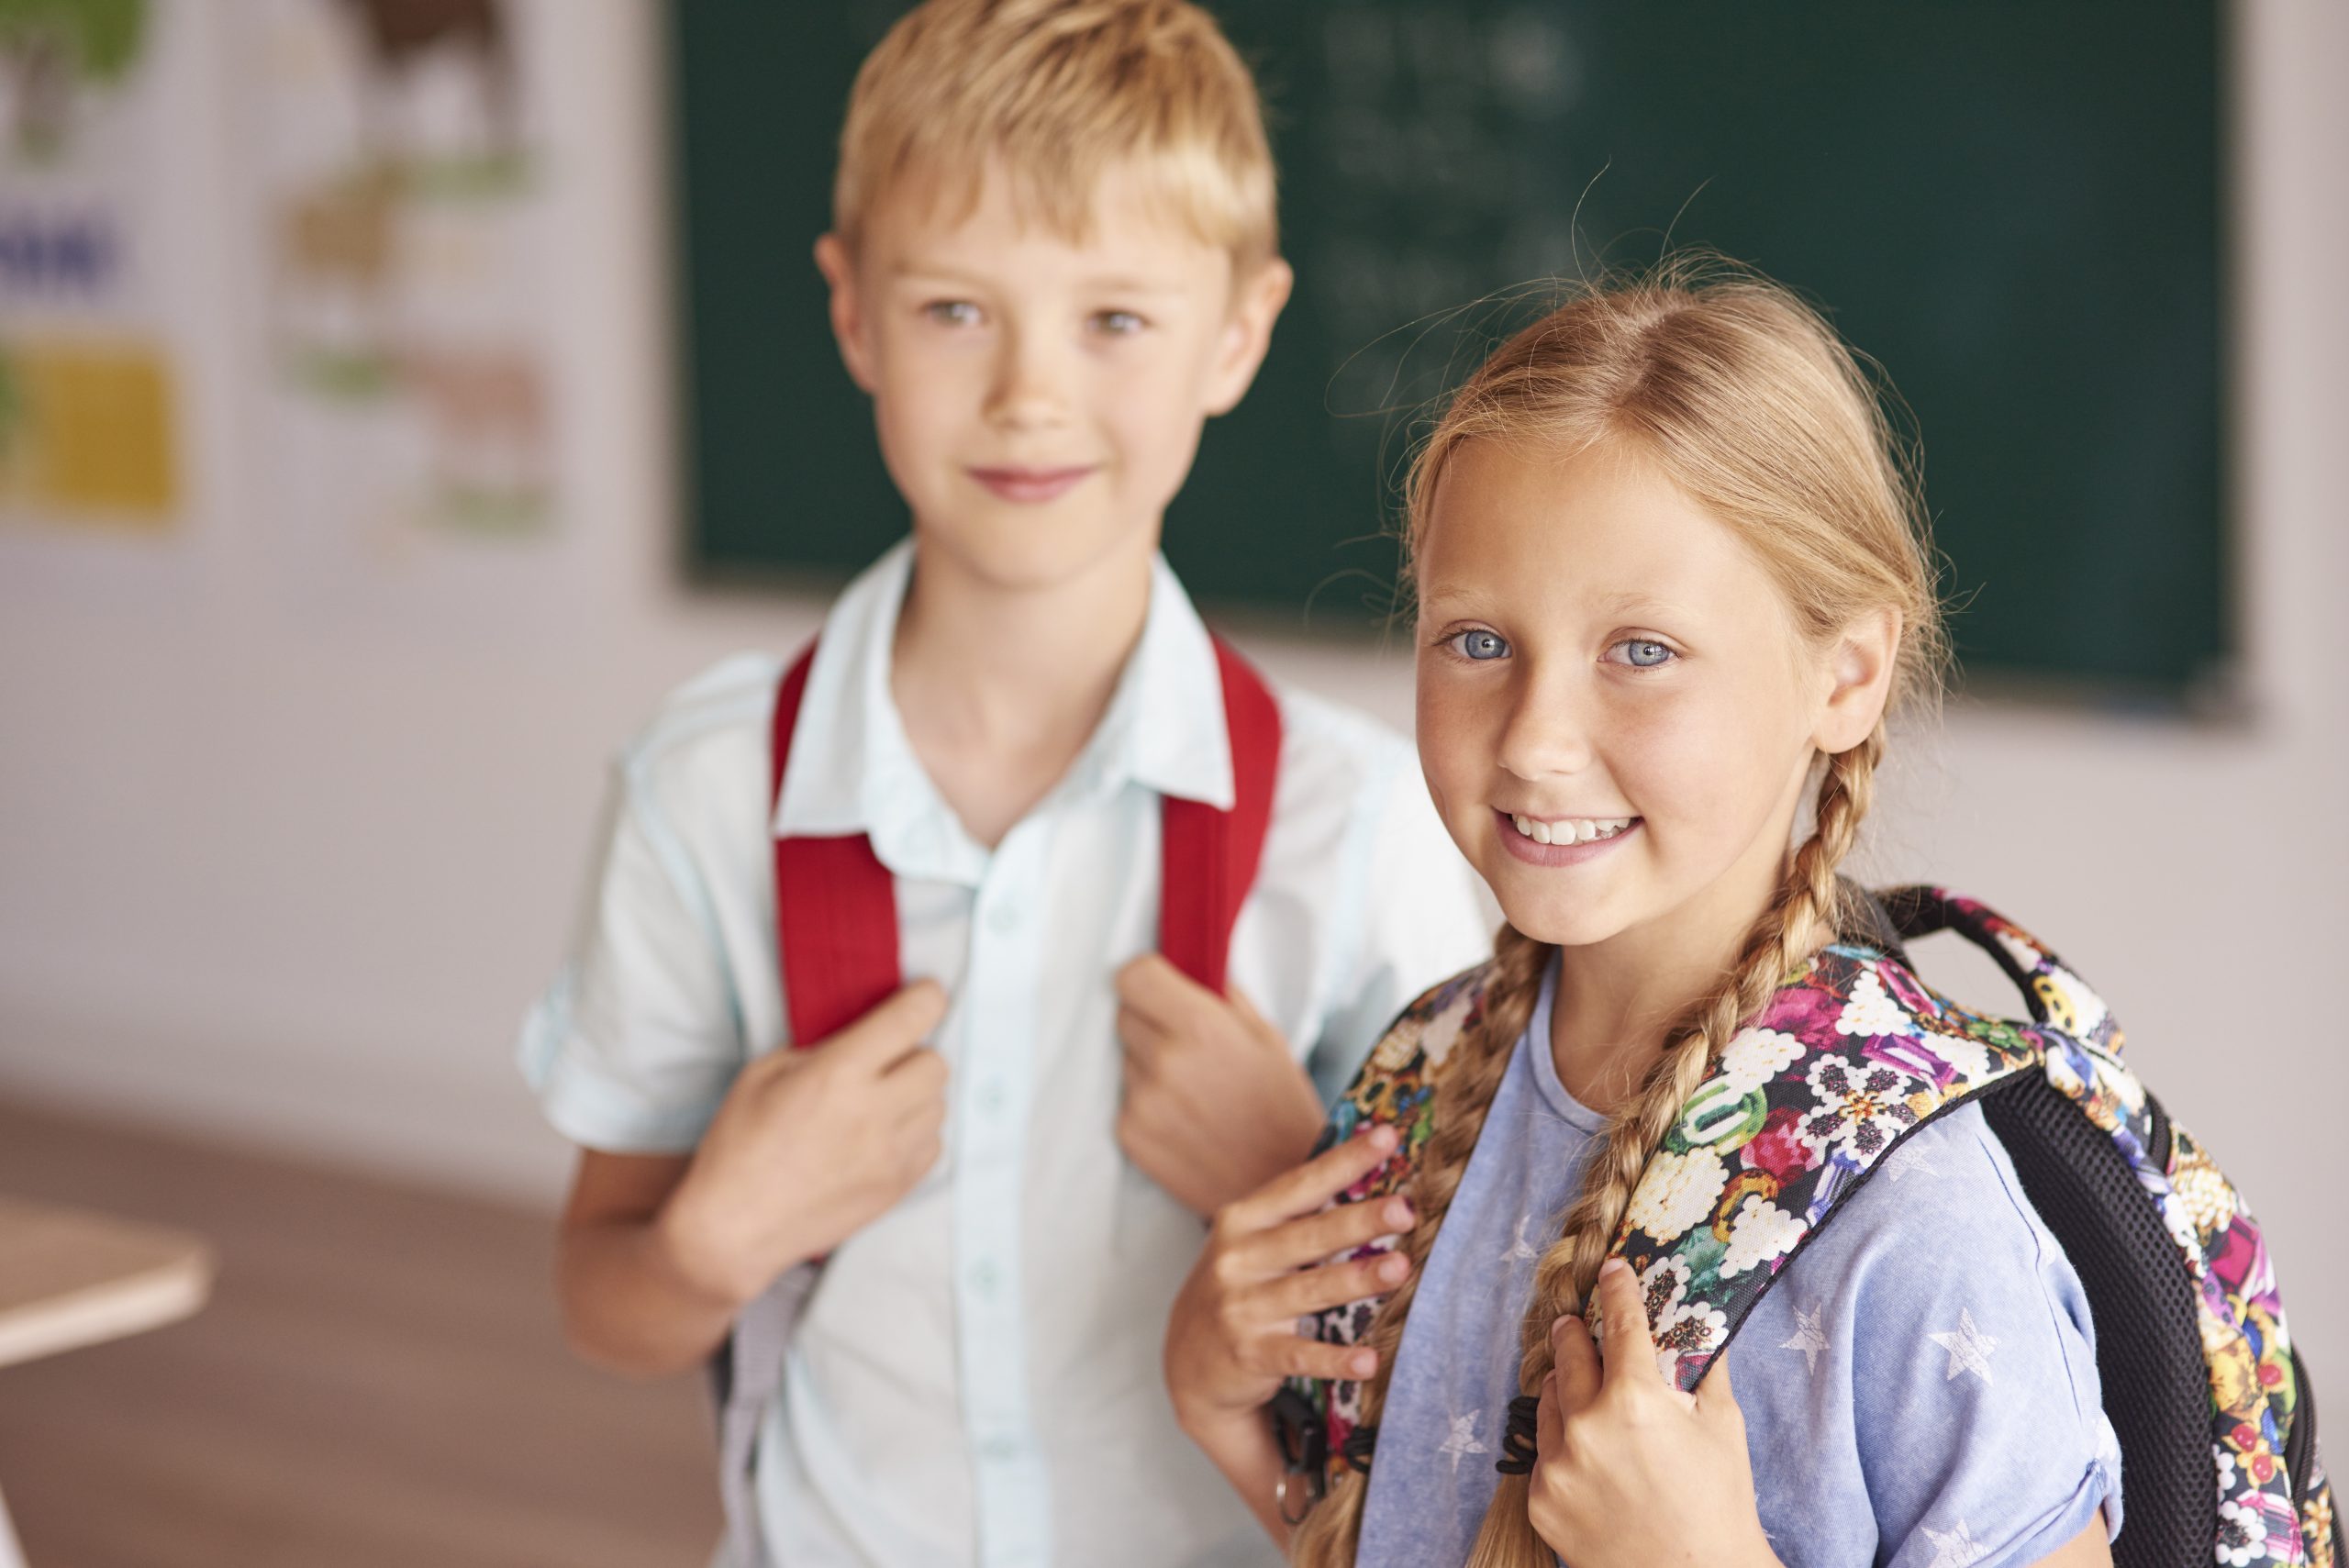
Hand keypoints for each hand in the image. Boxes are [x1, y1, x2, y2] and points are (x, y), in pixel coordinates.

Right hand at [657, 980, 949, 1306]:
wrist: (734, 1228)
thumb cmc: (738, 1147)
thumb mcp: (763, 1075)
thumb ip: (818, 1048)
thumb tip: (861, 1035)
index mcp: (838, 1074)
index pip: (912, 1019)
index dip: (927, 999)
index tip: (925, 996)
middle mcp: (875, 1112)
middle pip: (936, 1063)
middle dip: (914, 1054)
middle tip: (885, 1063)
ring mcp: (891, 1155)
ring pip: (939, 1105)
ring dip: (916, 1096)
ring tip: (878, 1104)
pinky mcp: (897, 1188)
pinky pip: (933, 1145)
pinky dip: (916, 1135)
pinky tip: (881, 1138)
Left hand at [1116, 955, 1326, 1215]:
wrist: (1283, 1188)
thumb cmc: (1283, 1109)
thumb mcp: (1268, 1038)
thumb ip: (1222, 996)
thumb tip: (1189, 965)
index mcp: (1200, 1027)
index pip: (1133, 976)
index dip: (1148, 978)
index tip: (1162, 989)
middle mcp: (1163, 1062)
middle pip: (1124, 1014)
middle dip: (1151, 1021)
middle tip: (1188, 1044)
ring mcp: (1142, 1102)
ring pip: (1126, 1058)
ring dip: (1150, 1064)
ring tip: (1195, 1091)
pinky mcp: (1130, 1136)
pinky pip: (1125, 1099)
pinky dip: (1147, 1103)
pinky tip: (1186, 1119)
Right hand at [1164, 1125, 1414, 1440]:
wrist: (1188, 1361)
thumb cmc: (1237, 1287)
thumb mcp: (1251, 1242)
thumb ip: (1298, 1215)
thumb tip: (1368, 1177)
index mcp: (1244, 1220)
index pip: (1302, 1184)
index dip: (1344, 1161)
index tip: (1387, 1137)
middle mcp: (1239, 1257)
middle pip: (1311, 1235)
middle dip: (1359, 1220)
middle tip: (1405, 1210)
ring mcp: (1242, 1307)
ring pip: (1310, 1289)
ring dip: (1357, 1279)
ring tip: (1400, 1269)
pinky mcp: (1251, 1354)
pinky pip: (1301, 1356)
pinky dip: (1335, 1359)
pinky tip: (1369, 1361)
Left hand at [1527, 1257, 1778, 1567]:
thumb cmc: (1720, 1503)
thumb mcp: (1722, 1425)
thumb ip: (1703, 1367)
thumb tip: (1698, 1324)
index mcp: (1635, 1399)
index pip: (1619, 1322)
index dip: (1615, 1289)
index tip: (1610, 1269)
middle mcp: (1588, 1426)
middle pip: (1567, 1353)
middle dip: (1574, 1333)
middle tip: (1575, 1324)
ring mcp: (1558, 1466)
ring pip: (1548, 1400)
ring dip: (1565, 1388)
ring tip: (1586, 1393)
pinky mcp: (1540, 1500)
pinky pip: (1545, 1452)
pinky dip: (1563, 1444)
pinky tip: (1589, 1455)